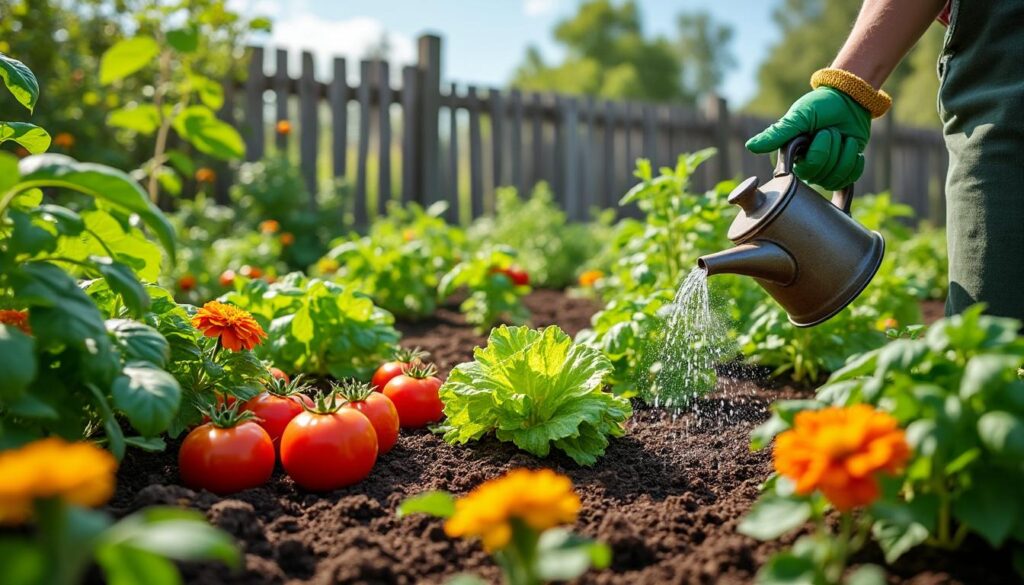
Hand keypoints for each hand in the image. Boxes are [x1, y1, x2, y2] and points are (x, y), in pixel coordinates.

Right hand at [746, 87, 871, 190]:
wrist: (848, 100)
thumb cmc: (820, 106)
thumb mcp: (799, 116)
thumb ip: (778, 134)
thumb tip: (750, 146)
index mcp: (790, 157)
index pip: (807, 170)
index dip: (819, 151)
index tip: (818, 132)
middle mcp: (804, 168)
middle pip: (823, 174)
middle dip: (832, 147)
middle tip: (830, 131)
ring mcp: (823, 172)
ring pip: (837, 177)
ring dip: (845, 152)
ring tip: (841, 136)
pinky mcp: (841, 172)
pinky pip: (850, 178)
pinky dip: (855, 161)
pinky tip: (851, 147)